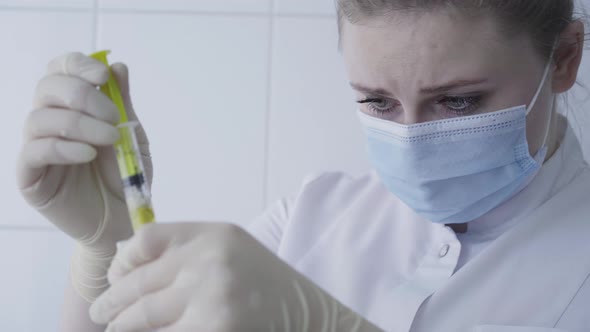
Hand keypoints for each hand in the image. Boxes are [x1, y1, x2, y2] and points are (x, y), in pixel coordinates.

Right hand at [17, 52, 152, 300]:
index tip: (104, 76)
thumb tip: (117, 65)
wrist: (122, 218)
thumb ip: (122, 103)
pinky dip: (63, 148)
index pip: (60, 70)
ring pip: (40, 118)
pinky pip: (35, 152)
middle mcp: (49, 121)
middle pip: (47, 87)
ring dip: (79, 123)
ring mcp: (36, 148)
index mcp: (72, 106)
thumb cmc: (125, 175)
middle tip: (113, 117)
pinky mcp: (30, 176)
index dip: (78, 65)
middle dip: (82, 95)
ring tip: (110, 139)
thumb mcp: (131, 136)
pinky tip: (88, 154)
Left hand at [89, 223, 382, 330]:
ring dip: (123, 328)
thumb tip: (125, 266)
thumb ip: (186, 250)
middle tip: (101, 315)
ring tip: (116, 330)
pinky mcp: (215, 329)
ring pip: (141, 318)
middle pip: (137, 282)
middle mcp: (210, 259)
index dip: (123, 260)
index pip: (146, 239)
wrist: (307, 315)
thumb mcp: (230, 251)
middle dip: (111, 304)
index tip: (116, 277)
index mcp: (213, 234)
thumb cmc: (265, 284)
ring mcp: (212, 296)